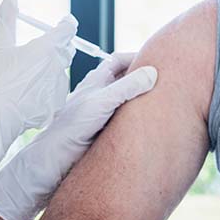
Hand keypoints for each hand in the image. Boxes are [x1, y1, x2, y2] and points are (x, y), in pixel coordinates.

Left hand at [0, 53, 157, 219]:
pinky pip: (126, 122)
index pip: (117, 61)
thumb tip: (152, 73)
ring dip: (142, 101)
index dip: (136, 57)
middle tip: (165, 82)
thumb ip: (127, 87)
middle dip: (143, 79)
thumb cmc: (71, 129)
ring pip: (127, 102)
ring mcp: (102, 115)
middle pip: (125, 80)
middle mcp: (99, 96)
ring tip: (162, 104)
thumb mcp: (102, 103)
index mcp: (95, 82)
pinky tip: (149, 127)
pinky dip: (138, 120)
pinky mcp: (105, 133)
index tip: (157, 60)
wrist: (53, 162)